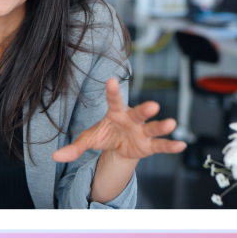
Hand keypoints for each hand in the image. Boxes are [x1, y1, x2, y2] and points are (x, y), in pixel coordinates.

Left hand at [51, 78, 186, 163]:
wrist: (118, 148)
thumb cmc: (105, 136)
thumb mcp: (88, 140)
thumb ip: (74, 148)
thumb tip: (55, 157)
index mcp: (115, 113)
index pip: (113, 101)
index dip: (112, 91)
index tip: (111, 80)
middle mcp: (131, 120)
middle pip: (138, 113)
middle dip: (145, 109)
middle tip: (153, 105)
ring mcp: (142, 132)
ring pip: (153, 128)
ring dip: (162, 126)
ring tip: (172, 123)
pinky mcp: (149, 145)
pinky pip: (161, 145)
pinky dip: (170, 145)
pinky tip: (181, 145)